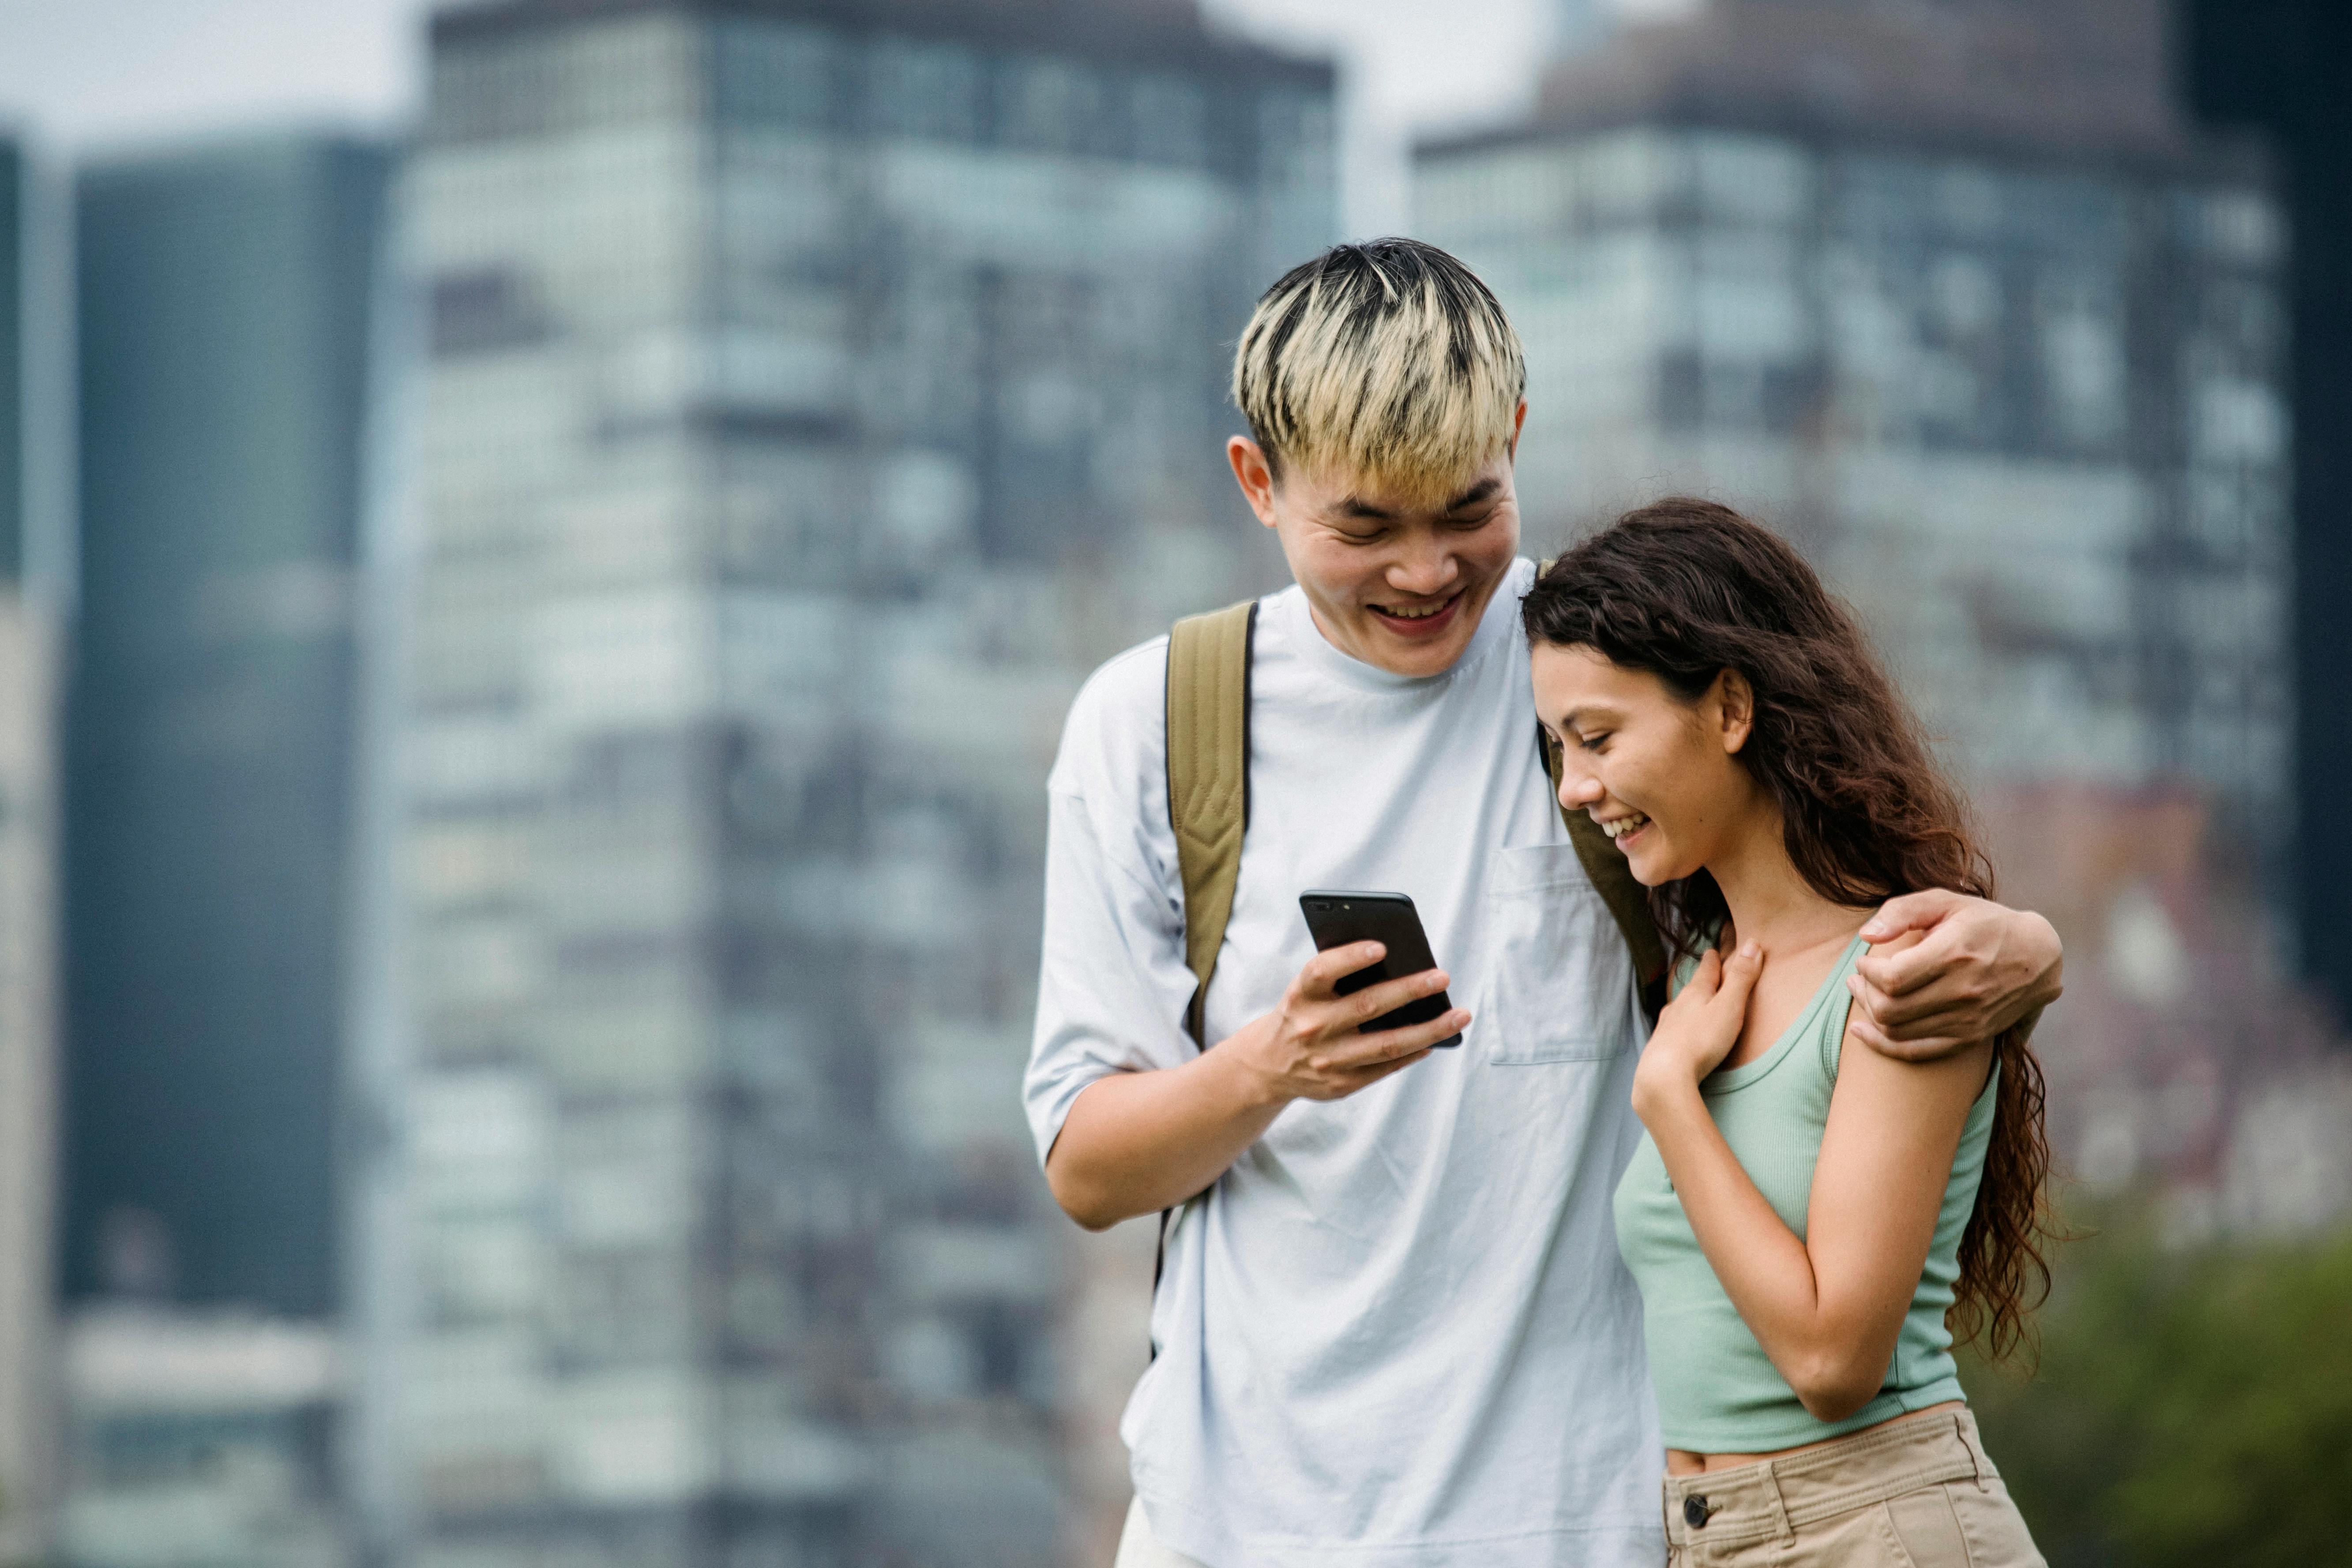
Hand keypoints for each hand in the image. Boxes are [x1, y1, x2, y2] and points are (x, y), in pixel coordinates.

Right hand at [1224, 942, 1468, 1104]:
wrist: (1267, 1065)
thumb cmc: (1301, 1013)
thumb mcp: (1305, 991)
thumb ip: (1337, 977)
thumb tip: (1397, 963)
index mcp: (1300, 996)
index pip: (1322, 971)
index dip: (1351, 958)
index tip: (1382, 947)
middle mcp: (1311, 1028)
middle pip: (1366, 1007)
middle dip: (1408, 990)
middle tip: (1442, 977)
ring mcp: (1327, 1061)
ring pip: (1386, 1045)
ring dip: (1428, 1030)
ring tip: (1460, 1015)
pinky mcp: (1341, 1085)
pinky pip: (1385, 1068)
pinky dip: (1413, 1053)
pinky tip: (1435, 1040)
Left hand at [1633, 942, 1762, 1118]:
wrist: (1664, 1074)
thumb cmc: (1702, 1040)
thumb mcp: (1729, 1006)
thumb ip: (1741, 978)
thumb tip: (1752, 944)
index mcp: (1696, 993)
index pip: (1706, 971)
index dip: (1711, 961)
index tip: (1711, 952)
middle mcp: (1677, 1005)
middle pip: (1691, 989)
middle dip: (1700, 981)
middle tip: (1705, 974)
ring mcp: (1666, 1026)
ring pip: (1679, 1009)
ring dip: (1688, 1004)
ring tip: (1692, 1002)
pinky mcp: (1661, 1046)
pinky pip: (1673, 1030)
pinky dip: (1680, 1026)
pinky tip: (1678, 1033)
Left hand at [1848, 890, 2062, 1060]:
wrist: (2039, 956)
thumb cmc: (1985, 922)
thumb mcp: (1946, 901)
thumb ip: (1903, 911)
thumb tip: (1866, 934)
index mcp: (1954, 954)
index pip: (1892, 977)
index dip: (1867, 971)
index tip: (1864, 960)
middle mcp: (1962, 992)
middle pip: (1890, 1008)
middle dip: (1863, 992)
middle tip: (1857, 977)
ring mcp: (1968, 1019)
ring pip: (1898, 1031)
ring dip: (1870, 1014)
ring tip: (1863, 993)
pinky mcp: (1971, 1037)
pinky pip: (1917, 1052)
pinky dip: (1884, 1046)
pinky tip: (1862, 1032)